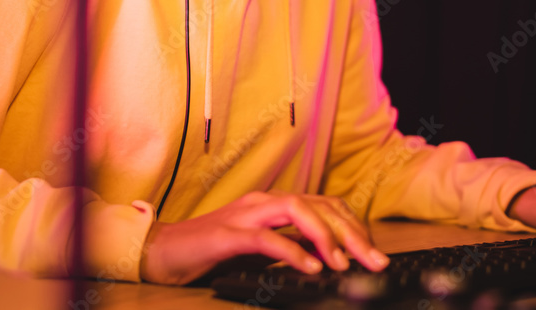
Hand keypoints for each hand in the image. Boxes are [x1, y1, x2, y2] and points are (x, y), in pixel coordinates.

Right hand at [140, 191, 389, 284]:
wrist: (161, 252)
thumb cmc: (210, 252)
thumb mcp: (262, 249)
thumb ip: (291, 247)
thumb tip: (329, 258)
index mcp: (274, 204)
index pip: (326, 205)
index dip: (355, 226)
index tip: (374, 253)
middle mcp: (263, 202)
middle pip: (318, 206)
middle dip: (352, 234)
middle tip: (374, 261)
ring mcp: (244, 215)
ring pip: (296, 211)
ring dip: (325, 236)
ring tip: (343, 263)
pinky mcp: (225, 235)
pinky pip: (265, 238)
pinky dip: (292, 252)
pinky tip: (311, 268)